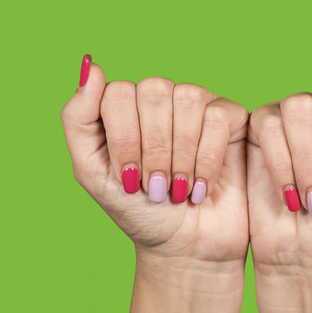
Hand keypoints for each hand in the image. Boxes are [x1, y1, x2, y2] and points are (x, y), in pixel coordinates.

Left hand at [61, 56, 248, 312]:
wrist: (184, 246)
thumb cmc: (139, 210)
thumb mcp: (92, 171)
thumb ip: (78, 118)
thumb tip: (91, 65)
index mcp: (128, 107)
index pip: (119, 93)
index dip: (124, 141)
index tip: (129, 180)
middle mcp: (164, 99)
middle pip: (153, 91)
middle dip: (153, 150)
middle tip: (155, 188)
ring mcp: (199, 106)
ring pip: (188, 99)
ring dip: (180, 155)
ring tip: (178, 189)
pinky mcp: (233, 120)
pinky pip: (218, 117)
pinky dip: (207, 159)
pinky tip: (201, 185)